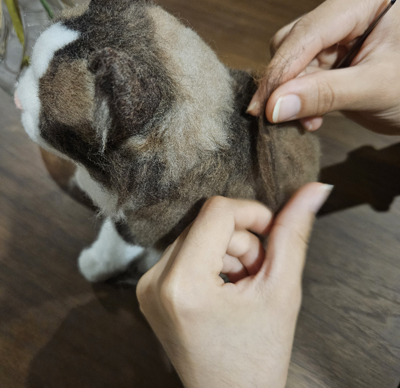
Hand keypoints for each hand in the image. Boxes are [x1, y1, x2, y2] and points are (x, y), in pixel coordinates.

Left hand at [137, 183, 331, 387]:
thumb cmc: (257, 358)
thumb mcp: (281, 291)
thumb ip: (293, 234)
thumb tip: (314, 190)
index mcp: (183, 283)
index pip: (216, 211)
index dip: (251, 213)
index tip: (271, 232)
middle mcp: (155, 281)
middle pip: (206, 223)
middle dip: (240, 241)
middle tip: (256, 274)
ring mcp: (148, 286)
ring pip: (197, 235)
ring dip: (227, 252)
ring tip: (242, 286)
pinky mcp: (151, 289)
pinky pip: (185, 252)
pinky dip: (211, 261)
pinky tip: (224, 289)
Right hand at [248, 0, 399, 134]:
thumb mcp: (376, 88)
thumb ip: (325, 94)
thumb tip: (274, 107)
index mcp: (366, 1)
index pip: (309, 31)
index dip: (281, 70)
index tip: (263, 106)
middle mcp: (348, 14)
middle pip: (295, 43)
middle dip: (287, 84)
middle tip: (282, 117)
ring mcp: (339, 37)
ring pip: (294, 63)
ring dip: (293, 96)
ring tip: (310, 121)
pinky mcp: (334, 59)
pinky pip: (303, 77)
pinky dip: (302, 100)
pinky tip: (313, 118)